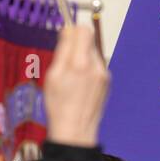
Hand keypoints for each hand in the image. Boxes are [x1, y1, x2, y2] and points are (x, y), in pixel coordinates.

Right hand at [44, 25, 108, 147]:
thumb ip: (63, 50)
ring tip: (71, 77)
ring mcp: (104, 74)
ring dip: (82, 58)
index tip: (65, 37)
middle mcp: (96, 66)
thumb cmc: (60, 106)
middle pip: (89, 40)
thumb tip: (68, 31)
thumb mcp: (53, 75)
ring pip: (92, 53)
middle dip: (76, 45)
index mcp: (80, 63)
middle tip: (64, 61)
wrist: (75, 130)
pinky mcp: (106, 81)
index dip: (73, 30)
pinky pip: (96, 66)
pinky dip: (87, 69)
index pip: (84, 30)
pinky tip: (79, 85)